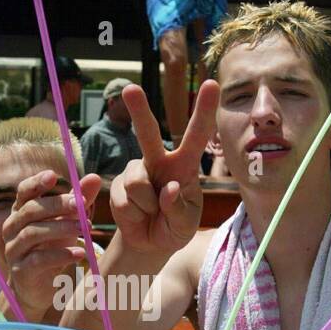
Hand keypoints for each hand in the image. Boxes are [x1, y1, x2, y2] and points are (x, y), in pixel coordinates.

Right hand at [1, 170, 99, 318]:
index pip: (23, 192)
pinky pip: (38, 260)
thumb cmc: (52, 248)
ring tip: (85, 229)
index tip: (53, 177)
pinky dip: (61, 255)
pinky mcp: (21, 270)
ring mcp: (14, 250)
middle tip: (80, 205)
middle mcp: (12, 228)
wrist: (39, 287)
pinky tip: (79, 253)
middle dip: (56, 205)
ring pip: (32, 234)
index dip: (36, 183)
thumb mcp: (66, 222)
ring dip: (61, 228)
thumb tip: (94, 177)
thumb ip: (78, 201)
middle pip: (30, 211)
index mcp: (21, 212)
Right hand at [110, 81, 217, 255]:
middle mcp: (159, 161)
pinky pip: (125, 200)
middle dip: (139, 111)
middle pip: (149, 134)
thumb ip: (180, 210)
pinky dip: (134, 215)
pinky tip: (138, 216)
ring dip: (146, 206)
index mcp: (184, 166)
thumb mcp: (185, 225)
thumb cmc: (174, 228)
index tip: (212, 84)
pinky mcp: (118, 186)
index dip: (204, 111)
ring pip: (137, 182)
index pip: (197, 135)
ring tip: (151, 213)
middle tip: (130, 89)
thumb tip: (167, 190)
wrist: (149, 244)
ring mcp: (136, 172)